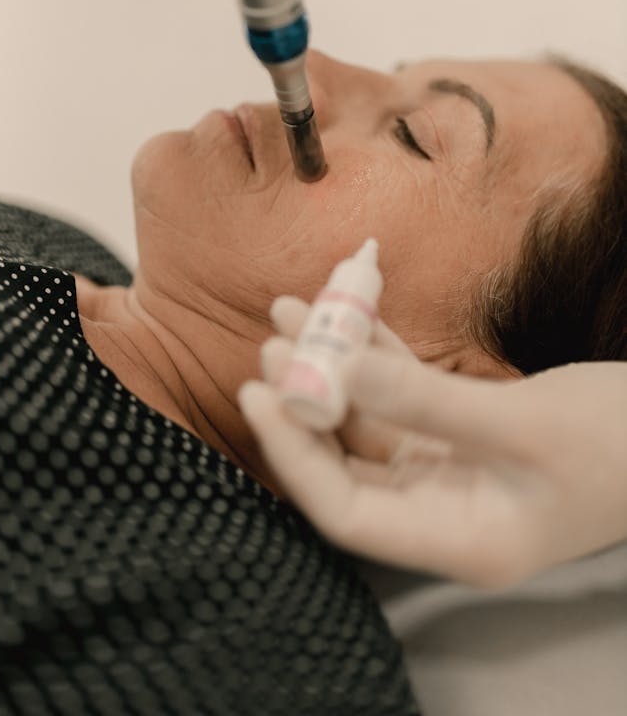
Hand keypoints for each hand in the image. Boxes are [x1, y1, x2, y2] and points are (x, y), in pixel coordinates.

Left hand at [238, 297, 626, 587]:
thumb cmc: (618, 443)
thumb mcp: (524, 424)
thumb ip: (427, 401)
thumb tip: (338, 369)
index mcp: (459, 539)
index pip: (347, 513)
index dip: (294, 457)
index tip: (260, 395)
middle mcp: (444, 510)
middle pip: (349, 464)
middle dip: (306, 403)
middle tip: (272, 344)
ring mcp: (451, 469)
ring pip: (370, 421)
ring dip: (333, 368)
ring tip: (292, 311)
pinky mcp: (462, 431)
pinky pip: (403, 393)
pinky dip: (376, 354)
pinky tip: (347, 310)